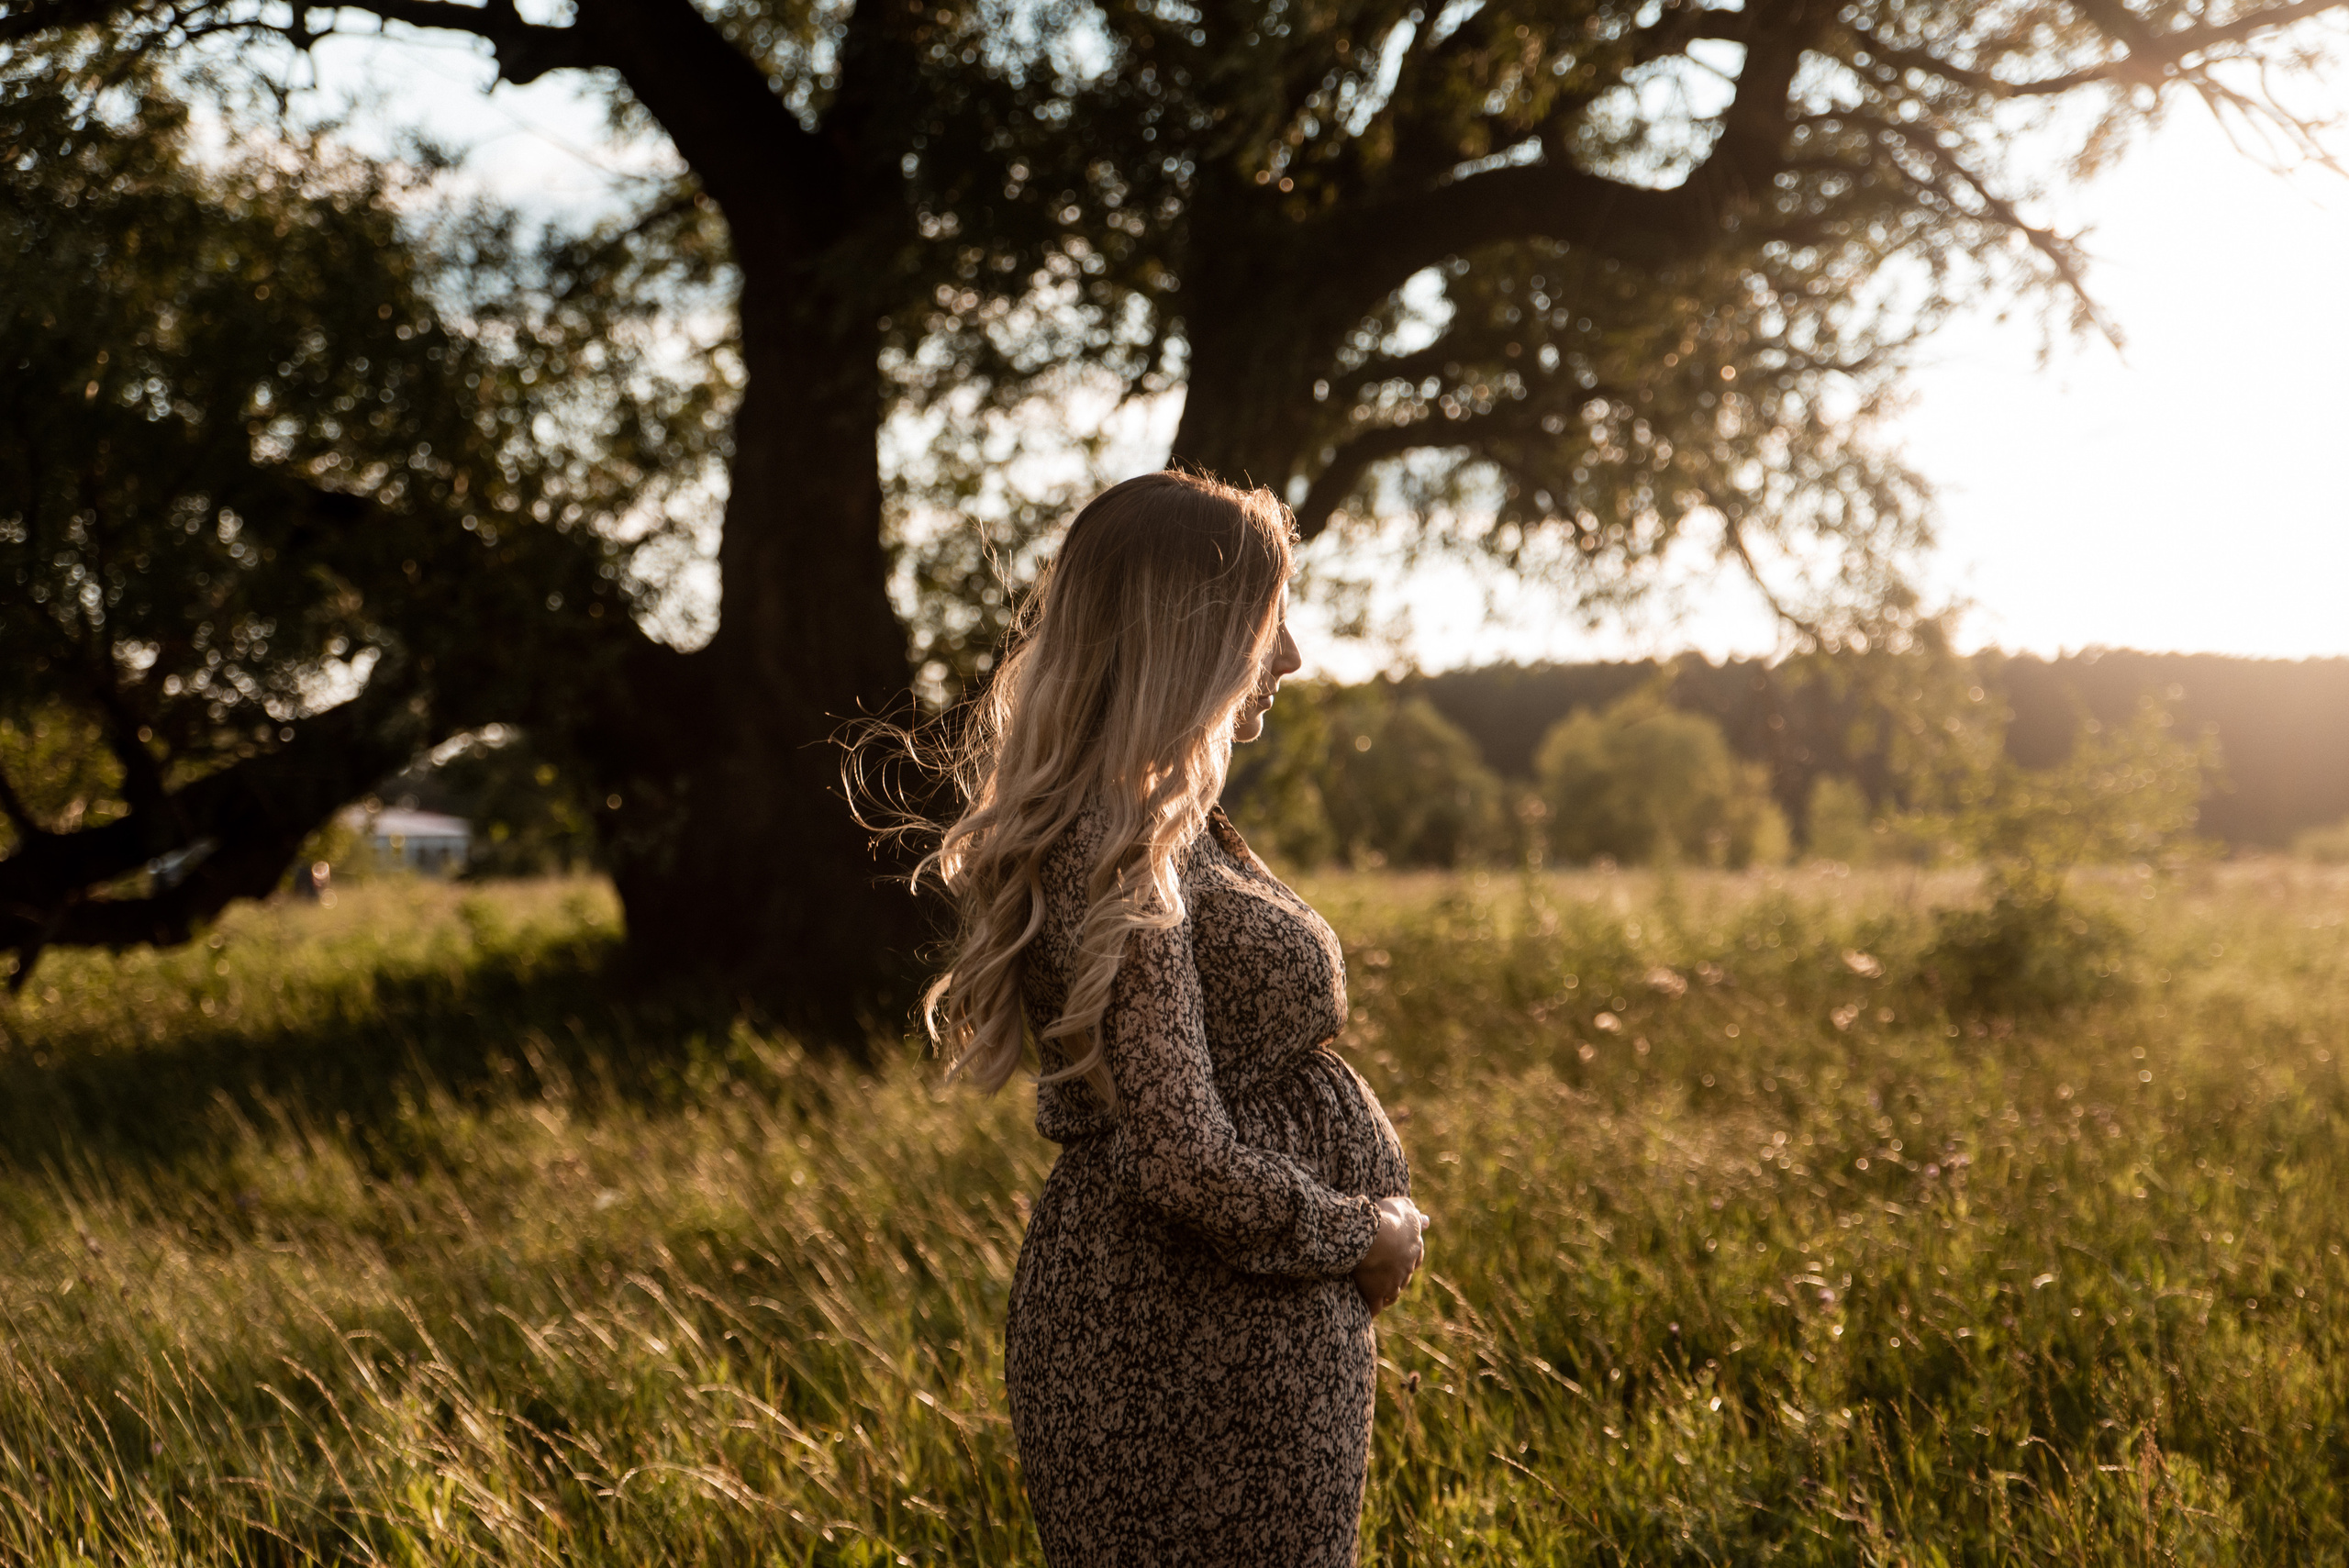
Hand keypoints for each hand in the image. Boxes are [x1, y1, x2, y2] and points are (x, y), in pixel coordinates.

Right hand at [1352, 1196, 1428, 1314]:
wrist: (1373, 1237)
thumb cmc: (1388, 1218)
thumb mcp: (1403, 1208)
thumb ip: (1413, 1215)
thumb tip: (1426, 1220)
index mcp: (1413, 1249)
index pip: (1416, 1257)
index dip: (1409, 1258)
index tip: (1402, 1258)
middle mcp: (1405, 1269)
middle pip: (1404, 1277)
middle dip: (1396, 1276)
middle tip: (1386, 1275)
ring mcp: (1391, 1284)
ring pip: (1392, 1294)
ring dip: (1386, 1293)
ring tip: (1378, 1293)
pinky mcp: (1374, 1293)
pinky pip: (1374, 1307)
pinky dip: (1372, 1309)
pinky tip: (1369, 1311)